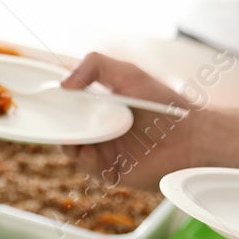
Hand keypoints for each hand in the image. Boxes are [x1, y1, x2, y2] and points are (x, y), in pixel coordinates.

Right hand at [58, 52, 201, 189]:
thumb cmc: (165, 103)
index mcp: (102, 107)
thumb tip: (64, 83)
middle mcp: (101, 129)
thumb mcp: (128, 73)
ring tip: (75, 135)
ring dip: (70, 143)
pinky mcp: (112, 172)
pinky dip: (85, 160)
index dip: (58, 103)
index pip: (70, 106)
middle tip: (55, 120)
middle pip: (67, 129)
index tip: (47, 98)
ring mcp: (106, 152)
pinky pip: (89, 168)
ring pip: (74, 150)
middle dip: (58, 125)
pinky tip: (90, 150)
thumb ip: (95, 66)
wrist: (192, 137)